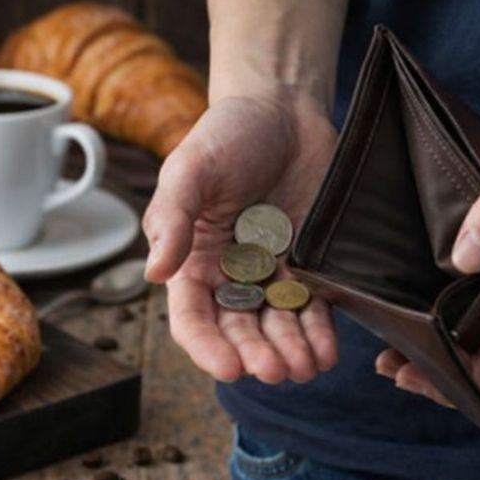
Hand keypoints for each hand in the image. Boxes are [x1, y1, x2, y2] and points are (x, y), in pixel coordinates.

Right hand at [143, 94, 338, 382]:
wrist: (283, 109)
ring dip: (288, 352)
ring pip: (277, 327)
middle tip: (274, 370)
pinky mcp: (309, 264)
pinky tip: (326, 353)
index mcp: (193, 259)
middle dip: (255, 355)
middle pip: (238, 330)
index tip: (229, 368)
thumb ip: (172, 218)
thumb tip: (154, 272)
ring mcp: (271, 271)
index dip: (207, 347)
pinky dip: (319, 334)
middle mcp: (230, 273)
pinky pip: (312, 308)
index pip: (192, 317)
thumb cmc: (227, 135)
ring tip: (304, 368)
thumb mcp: (191, 169)